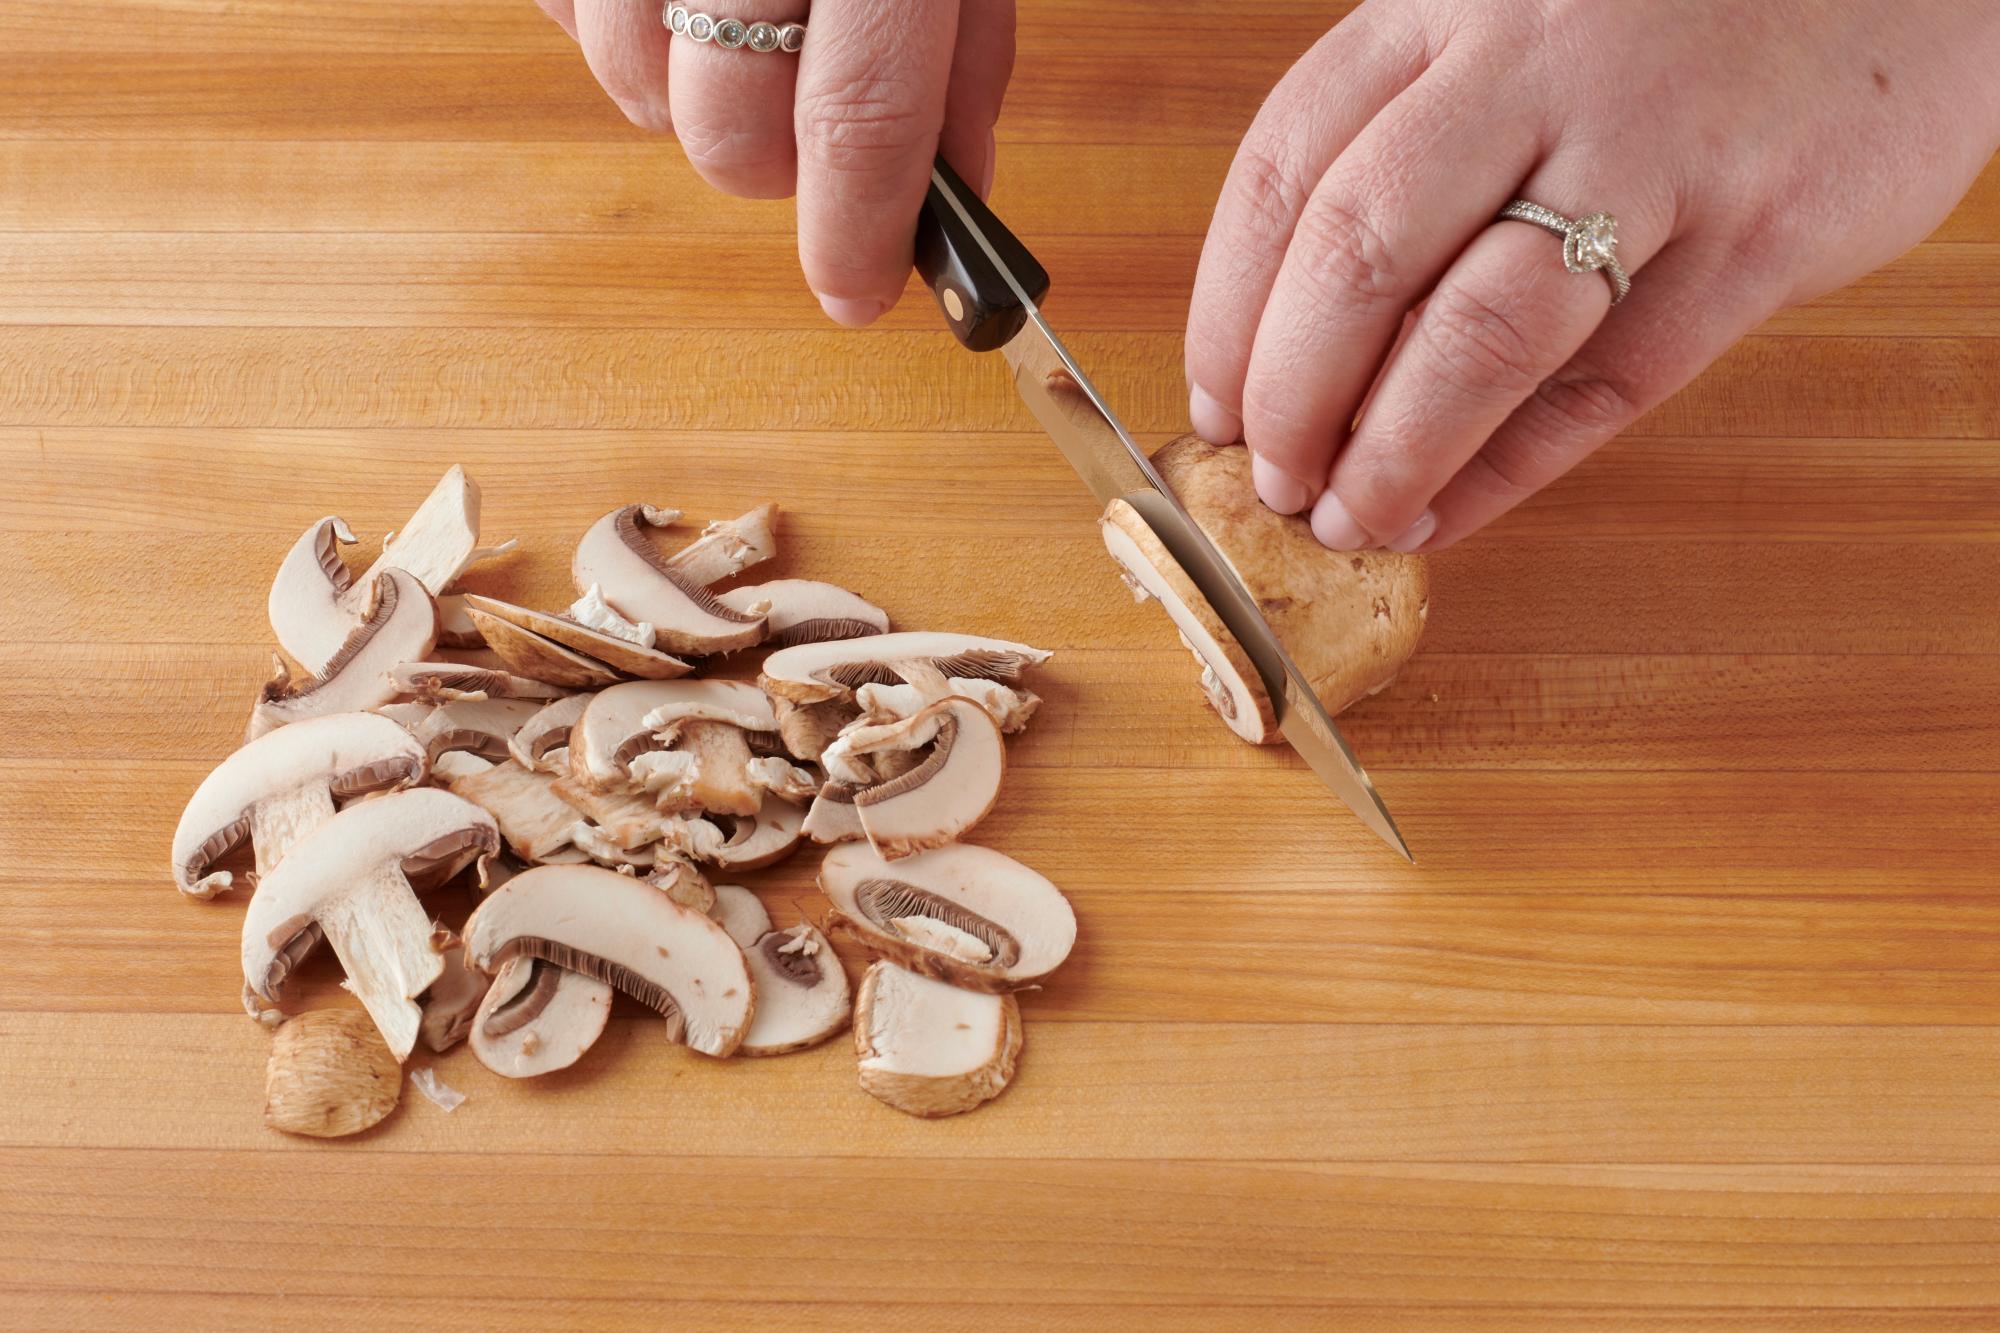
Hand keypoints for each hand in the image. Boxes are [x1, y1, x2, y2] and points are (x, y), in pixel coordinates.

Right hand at [536, 0, 1014, 324]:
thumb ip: (962, 64)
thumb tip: (946, 196)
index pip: (859, 120)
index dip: (857, 230)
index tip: (859, 294)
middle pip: (730, 133)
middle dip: (773, 167)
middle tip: (804, 121)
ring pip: (634, 86)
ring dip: (689, 94)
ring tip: (737, 34)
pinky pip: (567, 16)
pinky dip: (623, 29)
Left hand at [1185, 0, 1999, 551]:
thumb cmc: (1673, 23)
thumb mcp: (1516, 33)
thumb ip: (1417, 146)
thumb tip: (1295, 338)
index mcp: (1447, 7)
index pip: (1283, 169)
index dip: (1228, 312)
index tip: (1215, 404)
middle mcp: (1536, 62)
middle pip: (1358, 252)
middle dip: (1293, 396)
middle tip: (1274, 479)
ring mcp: (1655, 142)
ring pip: (1478, 330)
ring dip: (1392, 452)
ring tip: (1350, 519)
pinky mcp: (1763, 225)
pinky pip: (1607, 384)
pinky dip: (1507, 469)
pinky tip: (1452, 511)